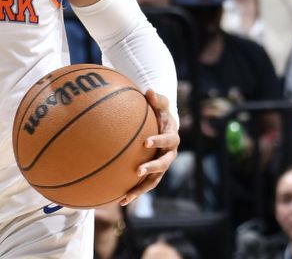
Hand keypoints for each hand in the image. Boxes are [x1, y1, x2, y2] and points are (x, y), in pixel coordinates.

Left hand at [119, 90, 178, 205]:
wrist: (164, 124)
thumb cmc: (159, 111)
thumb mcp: (160, 103)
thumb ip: (156, 98)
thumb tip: (149, 91)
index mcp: (172, 137)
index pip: (168, 140)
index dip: (158, 141)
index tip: (145, 142)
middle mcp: (169, 154)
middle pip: (164, 164)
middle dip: (151, 168)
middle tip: (138, 170)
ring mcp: (162, 165)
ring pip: (154, 180)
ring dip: (141, 188)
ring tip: (126, 196)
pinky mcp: (153, 173)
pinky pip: (144, 184)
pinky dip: (134, 192)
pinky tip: (118, 200)